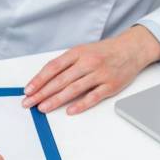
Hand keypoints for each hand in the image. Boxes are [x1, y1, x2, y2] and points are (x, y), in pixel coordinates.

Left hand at [22, 25, 159, 114]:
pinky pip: (93, 97)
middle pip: (60, 80)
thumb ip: (66, 64)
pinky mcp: (110, 85)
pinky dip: (80, 104)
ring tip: (43, 108)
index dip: (39, 79)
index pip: (53, 67)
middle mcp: (88, 62)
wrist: (131, 48)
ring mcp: (99, 74)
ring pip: (73, 89)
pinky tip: (69, 111)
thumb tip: (44, 80)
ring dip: (56, 100)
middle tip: (29, 102)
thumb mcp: (82, 51)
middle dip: (42, 93)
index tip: (28, 90)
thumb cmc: (104, 51)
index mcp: (78, 52)